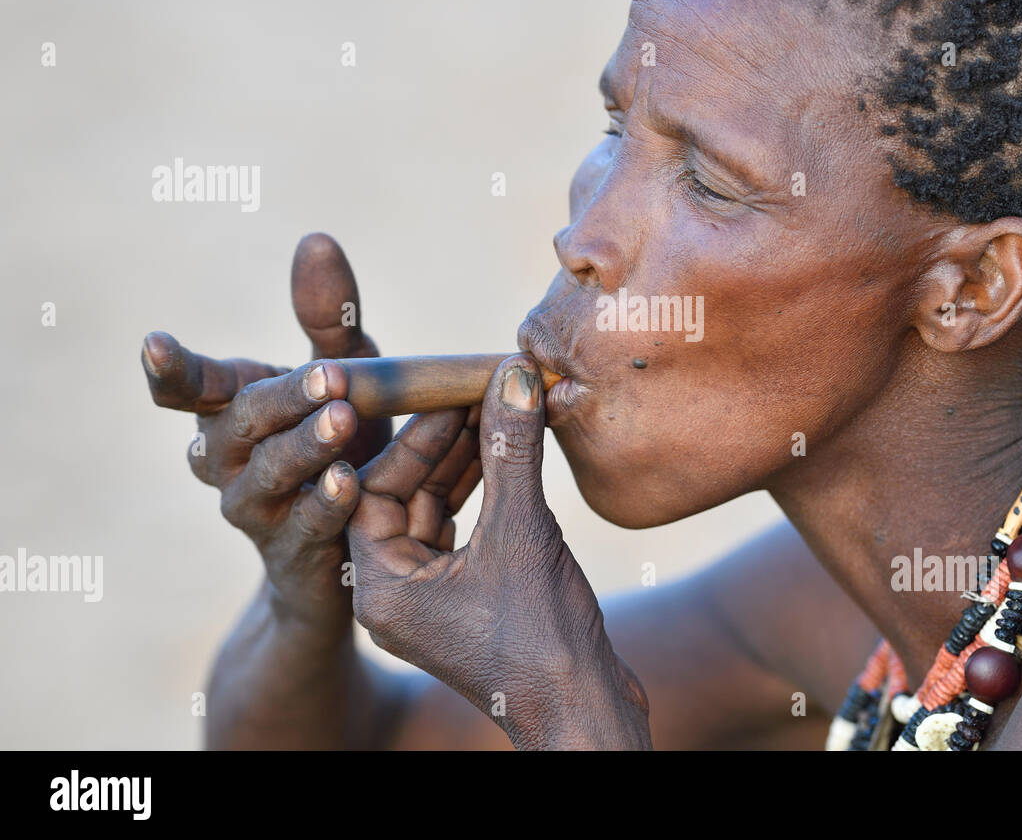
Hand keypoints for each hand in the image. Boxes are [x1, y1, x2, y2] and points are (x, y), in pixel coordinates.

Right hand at [140, 234, 426, 630]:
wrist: (349, 547)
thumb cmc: (341, 443)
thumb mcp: (343, 376)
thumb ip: (328, 319)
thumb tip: (316, 238)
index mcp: (230, 408)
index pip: (189, 386)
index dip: (172, 369)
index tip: (154, 344)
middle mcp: (226, 459)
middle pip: (240, 421)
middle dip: (283, 396)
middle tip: (329, 375)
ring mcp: (253, 509)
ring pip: (269, 472)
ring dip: (306, 445)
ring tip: (342, 420)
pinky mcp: (292, 551)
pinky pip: (304, 526)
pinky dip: (324, 504)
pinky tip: (347, 484)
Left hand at [346, 355, 651, 749]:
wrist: (584, 710)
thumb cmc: (542, 640)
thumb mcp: (523, 532)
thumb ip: (511, 451)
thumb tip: (513, 376)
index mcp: (381, 588)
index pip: (372, 491)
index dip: (411, 440)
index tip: (448, 397)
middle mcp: (395, 594)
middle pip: (403, 496)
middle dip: (442, 444)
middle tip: (478, 394)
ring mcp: (431, 598)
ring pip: (436, 510)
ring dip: (466, 462)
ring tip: (499, 412)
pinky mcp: (466, 598)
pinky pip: (463, 529)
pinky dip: (484, 491)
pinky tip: (511, 455)